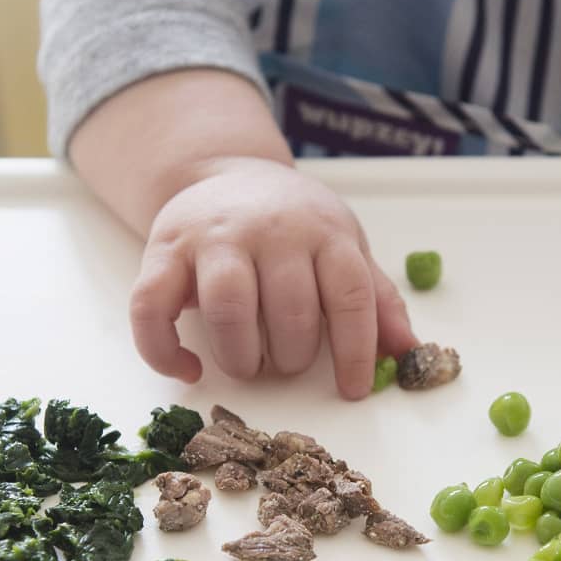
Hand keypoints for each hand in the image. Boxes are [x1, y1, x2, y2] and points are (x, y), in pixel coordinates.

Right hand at [128, 157, 417, 398]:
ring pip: (228, 306)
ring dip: (241, 355)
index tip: (353, 389)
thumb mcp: (344, 246)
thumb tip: (409, 351)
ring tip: (249, 366)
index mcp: (324, 232)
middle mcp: (270, 230)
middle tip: (289, 366)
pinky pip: (152, 307)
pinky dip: (165, 351)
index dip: (355, 350)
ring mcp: (213, 238)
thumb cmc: (294, 223)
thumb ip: (375, 297)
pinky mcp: (163, 250)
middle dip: (293, 355)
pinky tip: (189, 369)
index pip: (349, 295)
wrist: (225, 172)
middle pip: (289, 307)